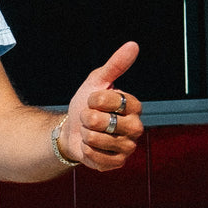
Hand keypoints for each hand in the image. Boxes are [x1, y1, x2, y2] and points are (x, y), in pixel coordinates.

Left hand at [61, 41, 143, 170]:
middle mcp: (136, 127)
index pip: (114, 100)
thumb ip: (115, 65)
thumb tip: (133, 45)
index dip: (95, 99)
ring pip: (99, 139)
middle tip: (89, 118)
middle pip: (106, 122)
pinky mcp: (117, 163)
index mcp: (134, 107)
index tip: (92, 100)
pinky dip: (86, 150)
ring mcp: (128, 147)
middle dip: (88, 118)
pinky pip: (98, 156)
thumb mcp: (96, 81)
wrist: (71, 130)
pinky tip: (89, 145)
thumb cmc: (85, 104)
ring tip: (89, 131)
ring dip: (86, 134)